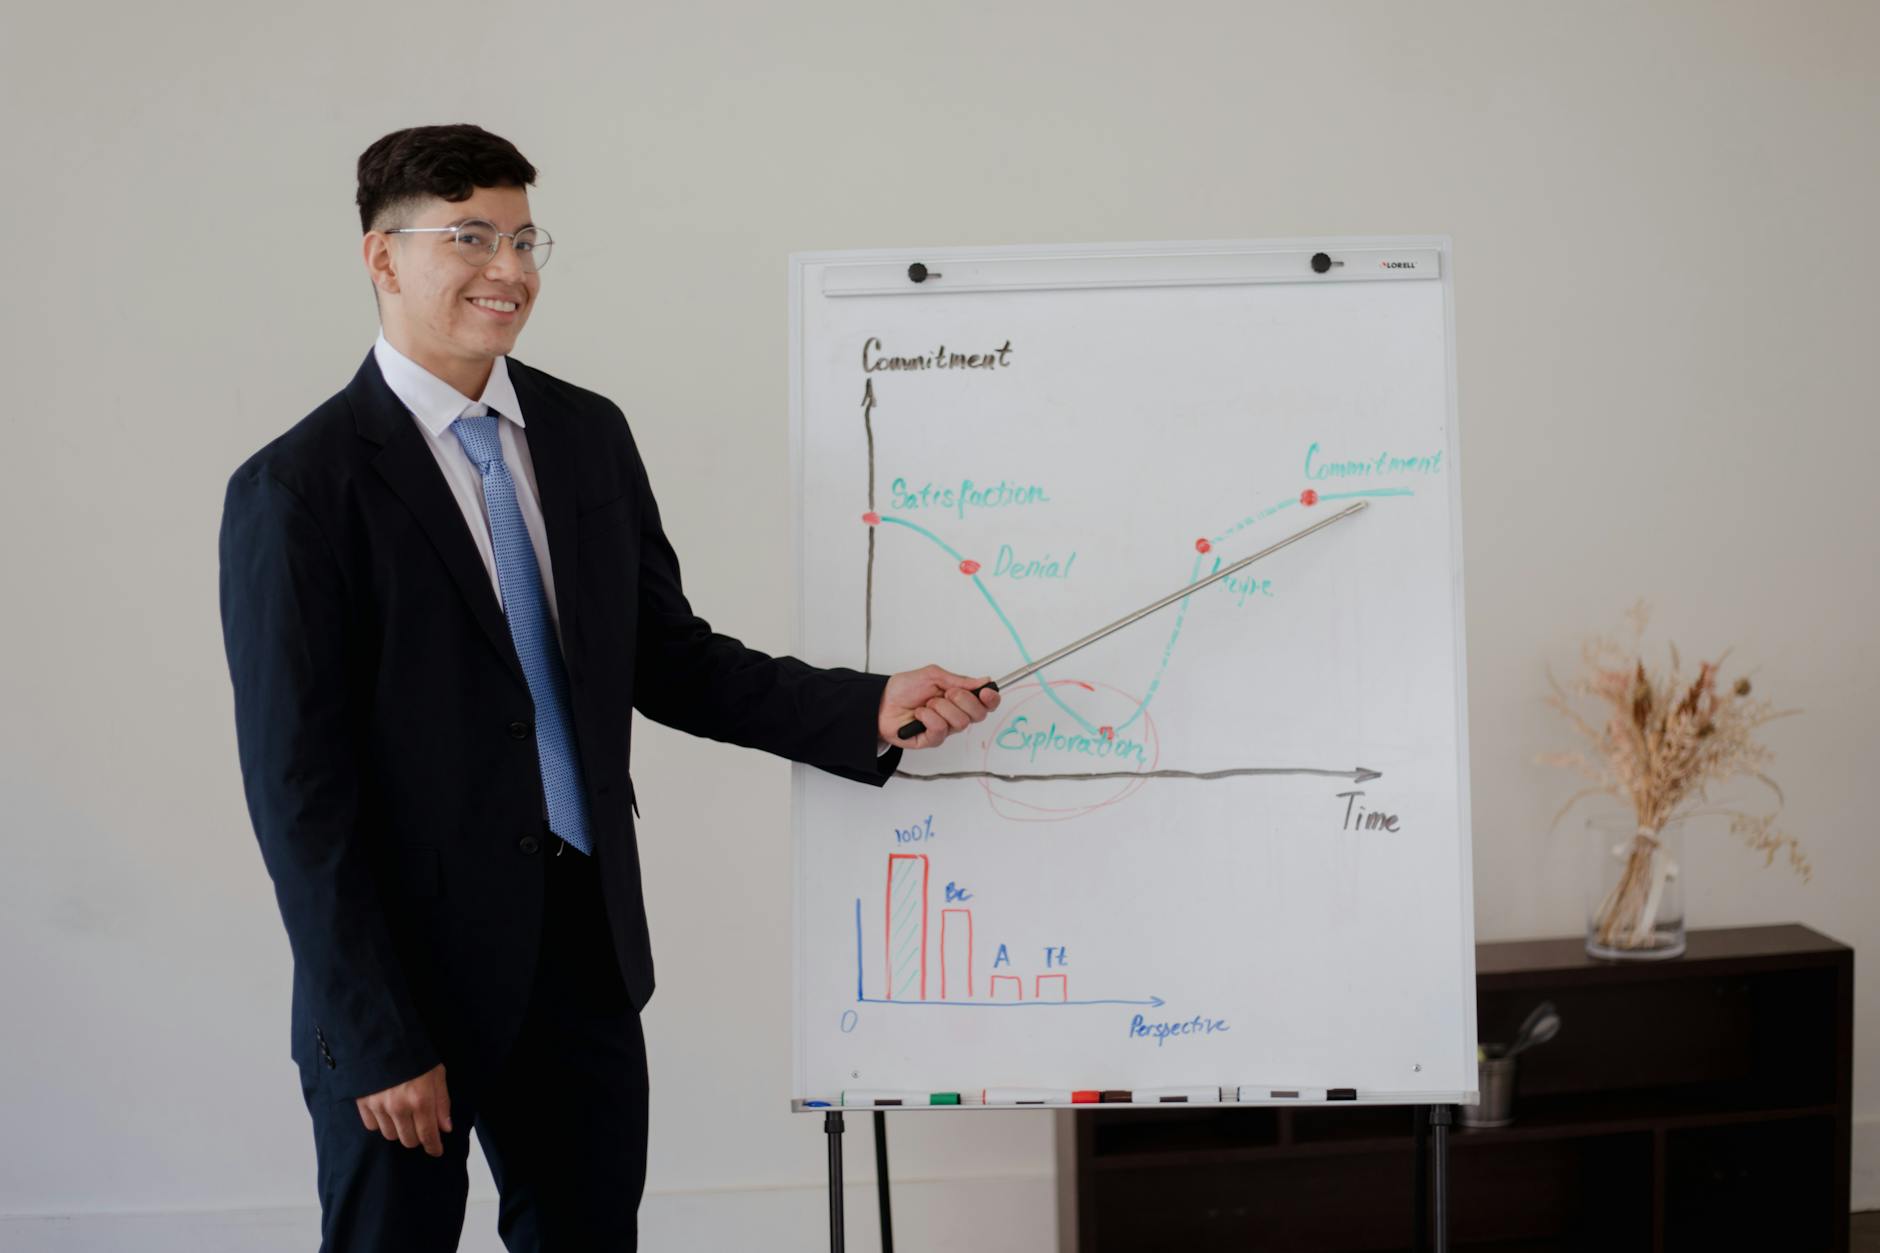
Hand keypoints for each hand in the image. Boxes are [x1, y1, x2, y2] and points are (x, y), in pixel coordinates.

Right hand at [356, 1062, 452, 1155]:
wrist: (383, 1037)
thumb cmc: (415, 1054)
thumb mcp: (437, 1073)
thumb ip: (442, 1102)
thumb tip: (446, 1128)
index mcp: (421, 1099)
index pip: (428, 1134)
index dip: (433, 1146)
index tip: (437, 1151)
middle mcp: (399, 1107)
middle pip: (409, 1140)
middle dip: (418, 1137)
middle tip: (420, 1126)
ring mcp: (379, 1106)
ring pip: (390, 1135)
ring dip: (399, 1130)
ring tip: (403, 1115)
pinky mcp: (363, 1103)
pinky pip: (372, 1126)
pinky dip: (380, 1123)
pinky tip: (386, 1111)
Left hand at [878, 665, 1001, 749]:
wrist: (881, 702)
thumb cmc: (905, 689)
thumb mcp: (933, 675)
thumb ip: (959, 680)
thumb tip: (984, 681)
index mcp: (960, 699)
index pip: (986, 703)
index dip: (991, 698)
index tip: (986, 691)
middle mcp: (956, 715)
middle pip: (978, 714)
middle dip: (963, 699)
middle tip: (946, 693)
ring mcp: (945, 729)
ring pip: (960, 722)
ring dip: (941, 707)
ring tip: (927, 703)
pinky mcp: (932, 740)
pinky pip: (941, 729)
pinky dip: (929, 717)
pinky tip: (919, 714)